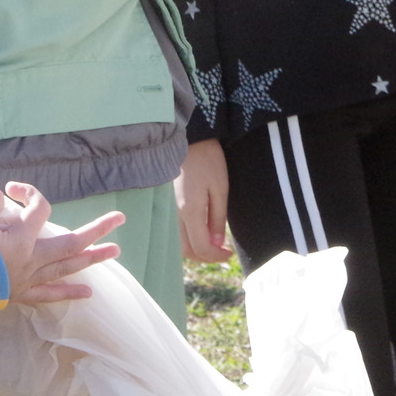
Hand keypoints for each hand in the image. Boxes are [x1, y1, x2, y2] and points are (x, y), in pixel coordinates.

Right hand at [0, 182, 123, 305]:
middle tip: (120, 219)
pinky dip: (69, 292)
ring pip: (67, 267)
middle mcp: (31, 259)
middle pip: (71, 242)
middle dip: (96, 230)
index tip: (11, 189)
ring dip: (92, 258)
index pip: (39, 208)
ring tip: (116, 251)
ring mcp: (27, 278)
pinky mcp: (18, 293)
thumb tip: (2, 198)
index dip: (30, 193)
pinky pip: (49, 294)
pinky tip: (88, 293)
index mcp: (20, 239)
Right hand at [174, 138, 232, 262]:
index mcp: (190, 211)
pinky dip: (186, 240)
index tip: (229, 253)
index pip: (201, 247)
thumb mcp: (220, 189)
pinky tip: (199, 233)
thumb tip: (217, 243)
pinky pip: (174, 232)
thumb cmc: (208, 161)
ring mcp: (168, 210)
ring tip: (212, 244)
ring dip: (195, 250)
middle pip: (187, 251)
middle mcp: (174, 215)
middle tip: (221, 252)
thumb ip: (217, 218)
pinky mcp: (167, 205)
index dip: (216, 256)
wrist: (189, 139)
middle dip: (205, 256)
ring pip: (178, 244)